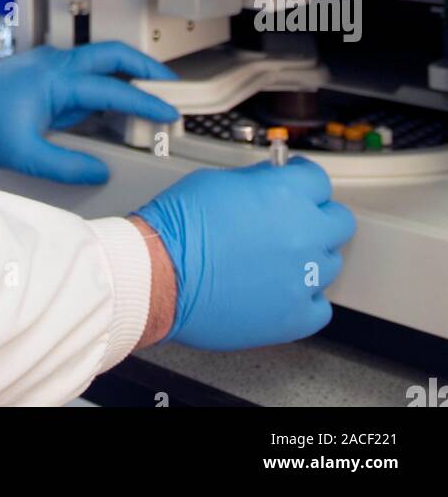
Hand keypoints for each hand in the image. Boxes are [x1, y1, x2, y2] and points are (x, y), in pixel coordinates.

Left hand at [0, 42, 178, 182]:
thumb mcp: (24, 155)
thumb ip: (66, 165)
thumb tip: (101, 170)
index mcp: (58, 81)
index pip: (113, 89)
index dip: (145, 101)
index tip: (169, 112)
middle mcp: (60, 63)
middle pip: (115, 54)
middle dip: (147, 66)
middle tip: (171, 86)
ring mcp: (54, 61)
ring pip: (102, 58)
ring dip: (129, 72)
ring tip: (150, 94)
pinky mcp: (48, 68)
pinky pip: (87, 69)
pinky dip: (108, 79)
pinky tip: (114, 101)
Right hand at [134, 157, 355, 349]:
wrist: (158, 274)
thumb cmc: (178, 228)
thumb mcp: (216, 181)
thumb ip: (256, 182)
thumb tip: (270, 181)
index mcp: (285, 194)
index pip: (320, 181)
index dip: (305, 181)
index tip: (299, 184)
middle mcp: (302, 234)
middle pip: (339, 221)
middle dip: (319, 217)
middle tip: (296, 221)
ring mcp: (302, 278)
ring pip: (330, 264)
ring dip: (310, 258)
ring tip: (280, 260)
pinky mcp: (294, 317)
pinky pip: (321, 307)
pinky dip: (306, 300)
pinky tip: (284, 292)